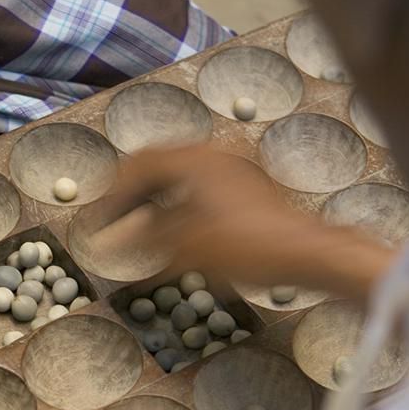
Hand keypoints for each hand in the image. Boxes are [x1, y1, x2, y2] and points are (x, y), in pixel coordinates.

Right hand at [106, 145, 395, 297]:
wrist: (309, 254)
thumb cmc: (249, 247)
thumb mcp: (186, 247)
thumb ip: (142, 239)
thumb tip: (108, 240)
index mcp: (195, 159)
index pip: (138, 165)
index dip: (112, 195)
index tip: (99, 222)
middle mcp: (214, 155)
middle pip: (158, 164)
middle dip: (132, 194)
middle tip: (115, 221)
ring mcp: (233, 168)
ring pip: (179, 176)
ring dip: (155, 200)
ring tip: (140, 229)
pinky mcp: (247, 187)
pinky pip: (199, 186)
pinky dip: (178, 205)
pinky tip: (176, 232)